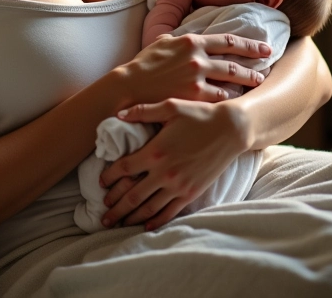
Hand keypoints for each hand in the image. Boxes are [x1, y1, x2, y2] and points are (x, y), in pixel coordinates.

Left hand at [99, 99, 246, 229]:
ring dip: (130, 217)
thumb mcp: (171, 106)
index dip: (109, 177)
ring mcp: (178, 185)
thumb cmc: (199, 115)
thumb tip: (118, 113)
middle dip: (115, 206)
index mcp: (156, 151)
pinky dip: (155, 221)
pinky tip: (145, 226)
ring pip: (148, 207)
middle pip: (132, 195)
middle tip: (103, 214)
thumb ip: (143, 111)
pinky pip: (169, 212)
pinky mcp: (191, 192)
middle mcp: (165, 172)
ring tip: (117, 223)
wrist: (230, 130)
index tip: (101, 182)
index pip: (124, 168)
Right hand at [120, 33, 270, 105]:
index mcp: (192, 41)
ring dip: (247, 82)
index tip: (264, 47)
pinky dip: (230, 98)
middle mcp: (198, 57)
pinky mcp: (193, 96)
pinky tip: (238, 100)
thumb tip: (189, 34)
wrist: (129, 85)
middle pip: (234, 61)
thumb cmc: (144, 64)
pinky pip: (218, 98)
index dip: (249, 44)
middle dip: (255, 63)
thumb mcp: (163, 41)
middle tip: (269, 65)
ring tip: (258, 83)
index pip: (228, 41)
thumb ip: (181, 38)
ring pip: (230, 80)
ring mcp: (196, 78)